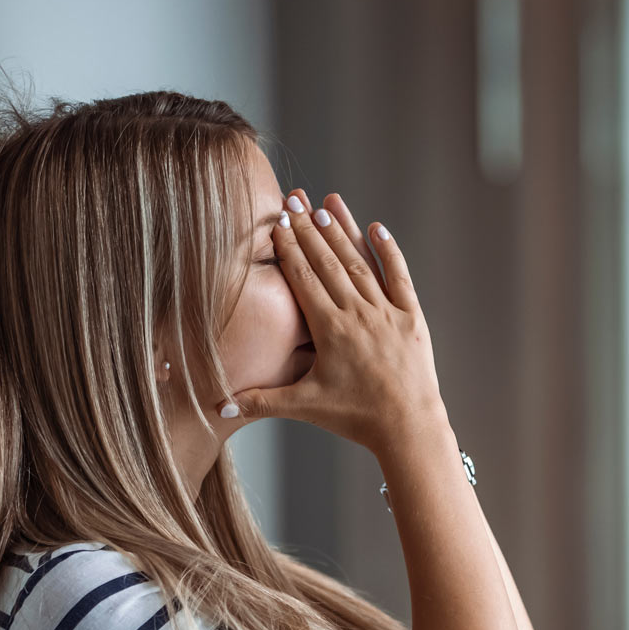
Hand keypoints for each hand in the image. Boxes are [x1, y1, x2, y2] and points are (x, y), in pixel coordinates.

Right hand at [232, 190, 445, 456]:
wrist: (409, 429)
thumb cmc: (356, 419)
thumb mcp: (305, 406)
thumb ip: (261, 400)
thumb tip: (216, 407)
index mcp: (331, 329)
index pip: (304, 279)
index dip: (289, 248)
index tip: (276, 221)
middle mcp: (359, 314)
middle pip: (329, 263)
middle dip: (309, 230)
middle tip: (293, 200)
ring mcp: (388, 314)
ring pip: (360, 265)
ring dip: (342, 233)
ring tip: (325, 205)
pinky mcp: (412, 320)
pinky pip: (400, 278)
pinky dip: (389, 252)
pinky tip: (377, 228)